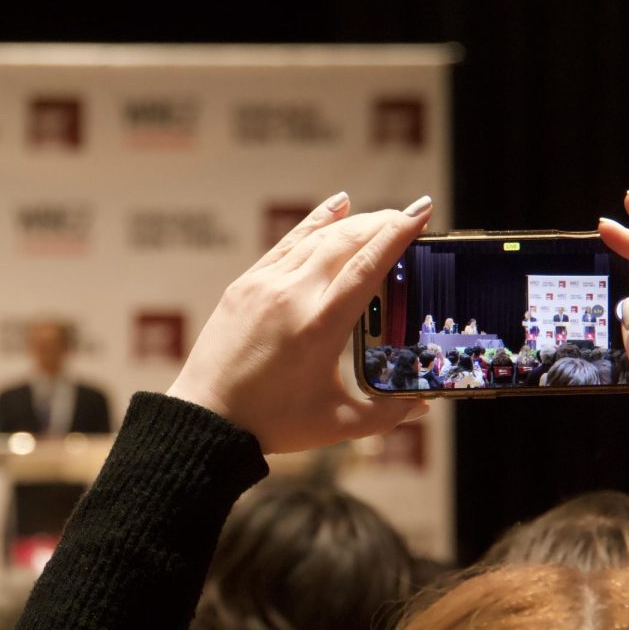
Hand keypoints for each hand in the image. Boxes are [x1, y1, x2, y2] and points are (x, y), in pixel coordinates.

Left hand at [167, 192, 431, 452]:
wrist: (206, 420)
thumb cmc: (273, 423)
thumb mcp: (339, 423)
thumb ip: (387, 413)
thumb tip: (422, 404)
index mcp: (320, 326)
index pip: (367, 266)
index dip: (397, 234)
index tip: (420, 210)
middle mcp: (292, 295)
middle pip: (344, 241)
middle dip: (380, 223)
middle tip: (407, 216)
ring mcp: (265, 285)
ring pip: (316, 238)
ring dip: (352, 222)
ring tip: (379, 217)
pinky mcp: (245, 285)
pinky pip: (286, 243)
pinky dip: (314, 223)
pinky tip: (335, 206)